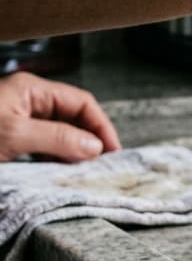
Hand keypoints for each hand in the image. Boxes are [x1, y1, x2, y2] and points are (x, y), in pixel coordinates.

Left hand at [0, 72, 121, 161]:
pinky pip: (42, 145)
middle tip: (98, 164)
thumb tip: (94, 146)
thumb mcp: (15, 134)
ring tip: (79, 170)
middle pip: (72, 118)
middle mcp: (28, 101)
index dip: (101, 126)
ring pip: (59, 133)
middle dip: (88, 140)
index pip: (81, 102)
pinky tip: (57, 170)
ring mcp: (19, 119)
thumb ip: (57, 138)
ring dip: (71, 151)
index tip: (112, 150)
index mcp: (31, 90)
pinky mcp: (11, 138)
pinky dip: (53, 158)